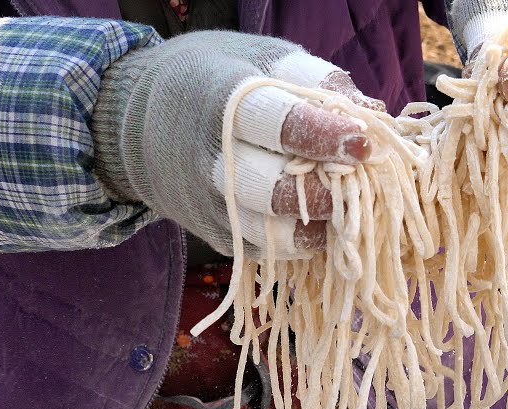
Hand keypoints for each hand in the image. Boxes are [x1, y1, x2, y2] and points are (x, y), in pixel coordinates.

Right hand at [93, 32, 386, 257]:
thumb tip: (371, 112)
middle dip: (321, 191)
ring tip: (347, 209)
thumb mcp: (259, 59)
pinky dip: (299, 243)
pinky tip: (324, 226)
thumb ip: (314, 81)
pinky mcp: (215, 232)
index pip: (270, 120)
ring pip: (265, 231)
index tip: (362, 143)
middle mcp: (206, 156)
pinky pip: (263, 250)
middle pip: (266, 187)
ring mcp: (207, 202)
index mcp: (218, 98)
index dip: (320, 134)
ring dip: (315, 226)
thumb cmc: (214, 79)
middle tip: (360, 182)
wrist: (136, 121)